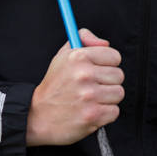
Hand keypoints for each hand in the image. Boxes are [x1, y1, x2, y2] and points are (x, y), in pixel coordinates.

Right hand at [26, 28, 123, 146]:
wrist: (37, 116)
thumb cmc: (54, 85)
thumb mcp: (63, 55)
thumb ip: (84, 39)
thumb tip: (105, 43)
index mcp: (79, 57)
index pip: (114, 56)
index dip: (108, 64)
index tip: (100, 69)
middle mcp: (84, 75)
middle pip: (119, 75)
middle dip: (108, 82)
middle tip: (94, 86)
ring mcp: (89, 96)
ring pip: (118, 93)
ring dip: (107, 98)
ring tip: (91, 99)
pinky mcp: (92, 116)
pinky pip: (115, 111)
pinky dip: (105, 114)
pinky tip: (91, 111)